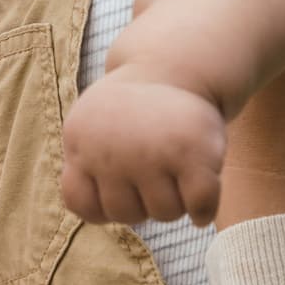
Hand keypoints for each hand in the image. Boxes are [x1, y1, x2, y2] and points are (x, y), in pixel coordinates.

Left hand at [60, 71, 225, 227]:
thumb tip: (97, 214)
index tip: (118, 183)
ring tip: (174, 171)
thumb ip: (84, 167)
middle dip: (142, 203)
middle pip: (126, 214)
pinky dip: (204, 210)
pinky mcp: (194, 154)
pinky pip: (200, 206)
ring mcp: (153, 153)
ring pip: (164, 213)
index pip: (81, 204)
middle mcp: (112, 150)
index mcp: (81, 142)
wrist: (174, 69)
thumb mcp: (90, 129)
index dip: (102, 204)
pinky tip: (200, 198)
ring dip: (174, 202)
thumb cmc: (131, 113)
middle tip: (152, 173)